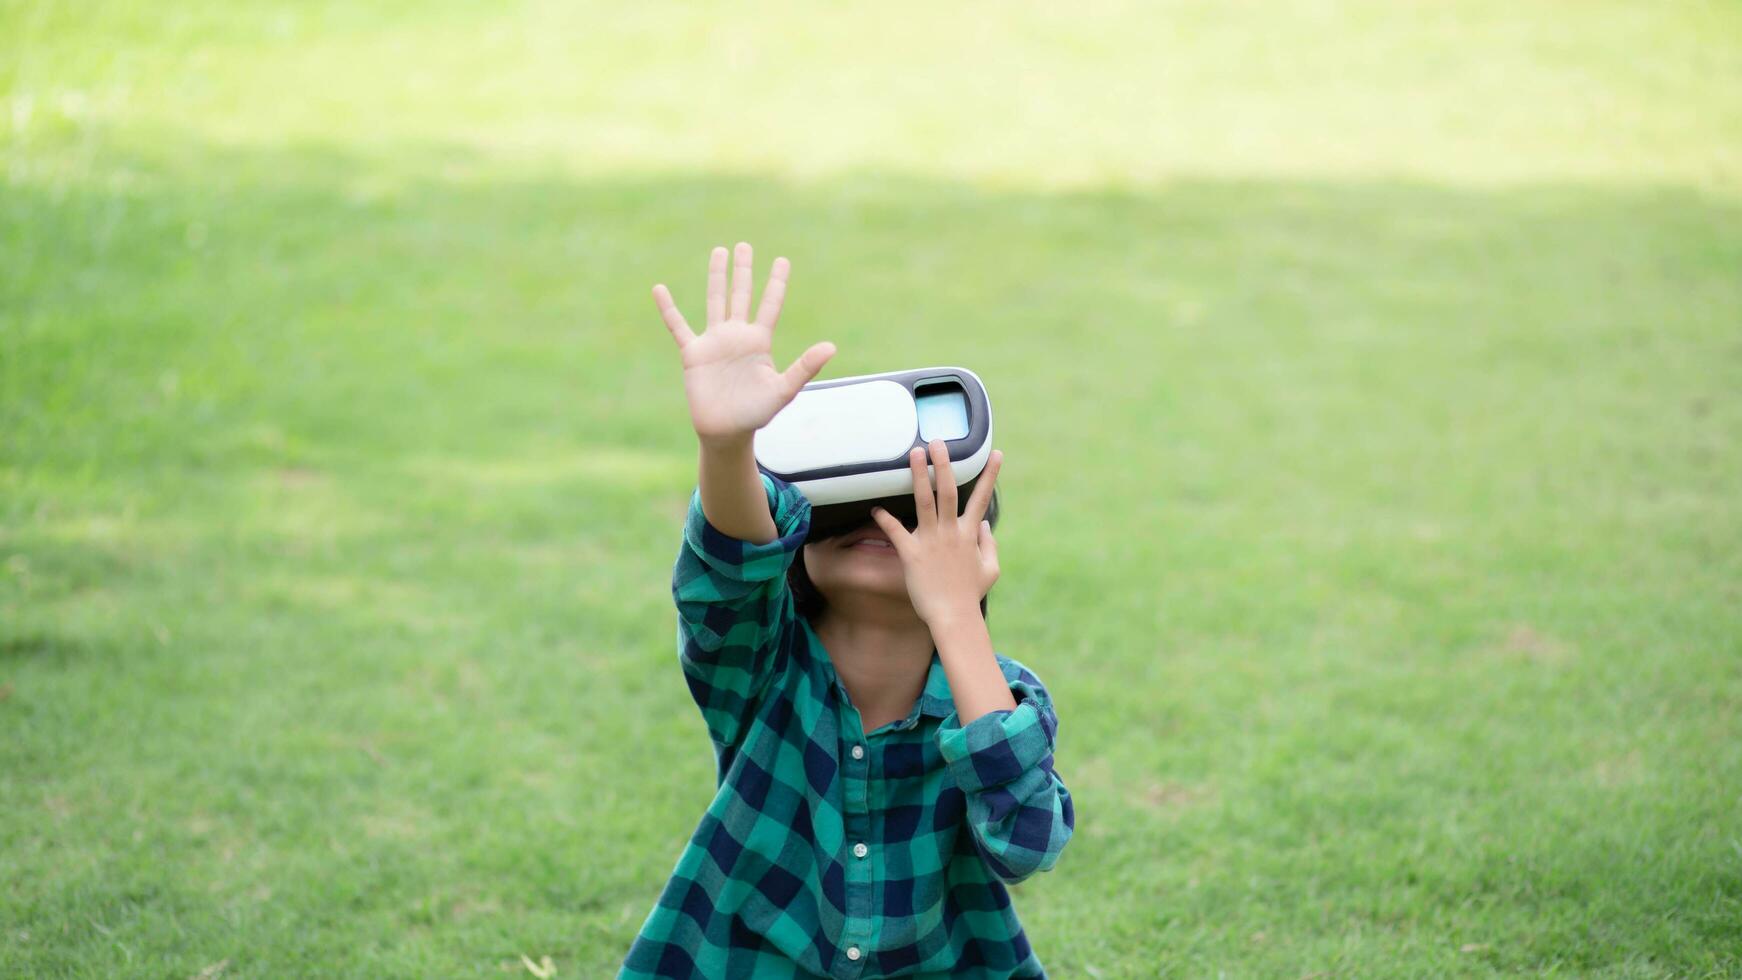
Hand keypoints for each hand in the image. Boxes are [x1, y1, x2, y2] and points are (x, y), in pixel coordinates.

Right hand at [652, 243, 836, 444]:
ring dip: (716, 277)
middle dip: (743, 270)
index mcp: (759, 341)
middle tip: (744, 245)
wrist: (727, 431)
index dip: (776, 282)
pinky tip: (660, 289)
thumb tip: (831, 346)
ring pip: (715, 301)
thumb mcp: (784, 389)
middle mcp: (737, 336)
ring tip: (719, 251)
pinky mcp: (693, 353)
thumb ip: (805, 367)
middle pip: (741, 295)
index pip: (770, 304)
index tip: (782, 260)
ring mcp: (714, 342)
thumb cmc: (757, 413)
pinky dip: (668, 308)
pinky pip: (678, 326)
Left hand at [869, 439, 1004, 627]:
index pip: (981, 498)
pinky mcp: (911, 554)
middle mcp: (950, 532)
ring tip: (913, 453)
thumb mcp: (990, 569)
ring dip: (918, 475)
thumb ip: (988, 543)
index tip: (995, 453)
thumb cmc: (970, 594)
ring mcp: (930, 541)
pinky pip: (896, 532)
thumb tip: (982, 524)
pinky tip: (875, 508)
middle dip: (943, 464)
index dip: (989, 475)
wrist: (954, 617)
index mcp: (968, 534)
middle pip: (947, 490)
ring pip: (924, 501)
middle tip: (938, 441)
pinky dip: (885, 519)